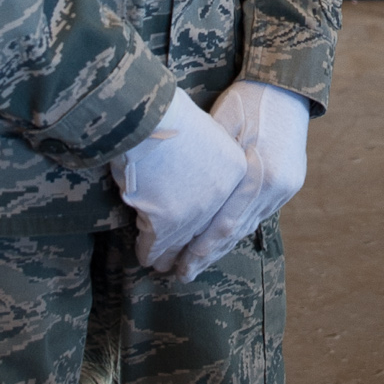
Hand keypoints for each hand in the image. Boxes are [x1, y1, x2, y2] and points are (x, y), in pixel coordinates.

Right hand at [118, 87, 250, 271]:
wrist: (150, 111)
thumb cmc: (174, 114)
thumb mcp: (208, 131)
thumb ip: (212, 158)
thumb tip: (203, 178)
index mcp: (238, 170)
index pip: (228, 209)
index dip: (216, 232)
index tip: (207, 247)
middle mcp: (224, 194)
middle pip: (210, 231)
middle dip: (196, 254)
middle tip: (185, 271)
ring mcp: (198, 210)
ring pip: (184, 241)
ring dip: (172, 256)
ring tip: (163, 267)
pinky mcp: (169, 221)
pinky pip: (157, 243)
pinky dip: (149, 251)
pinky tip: (145, 256)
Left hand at [162, 80, 309, 284]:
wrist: (286, 87)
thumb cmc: (246, 100)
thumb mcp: (219, 126)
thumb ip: (206, 165)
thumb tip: (174, 196)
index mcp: (256, 173)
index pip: (222, 223)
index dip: (199, 248)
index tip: (177, 264)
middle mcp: (275, 186)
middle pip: (235, 232)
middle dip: (206, 256)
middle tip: (181, 276)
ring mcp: (286, 187)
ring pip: (249, 226)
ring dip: (222, 248)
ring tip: (197, 266)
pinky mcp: (291, 184)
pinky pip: (261, 215)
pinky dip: (239, 230)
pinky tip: (222, 242)